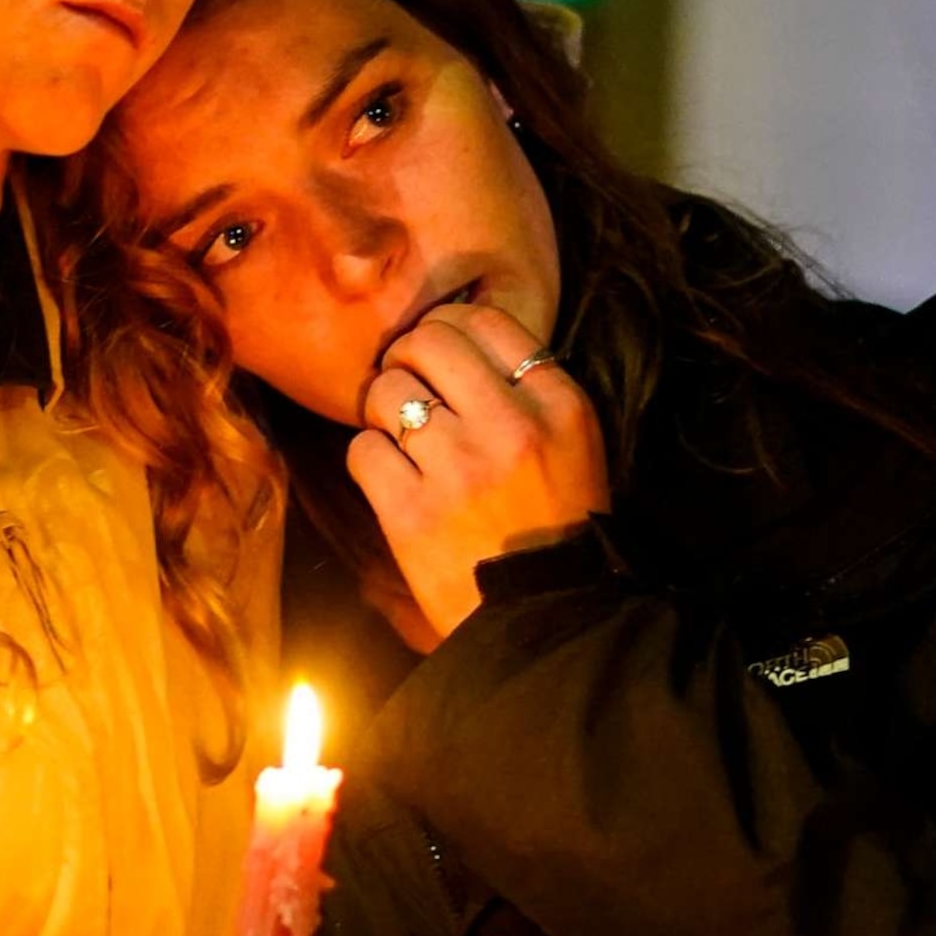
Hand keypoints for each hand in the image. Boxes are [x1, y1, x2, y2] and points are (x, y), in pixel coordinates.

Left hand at [349, 303, 607, 638]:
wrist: (548, 615)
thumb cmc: (556, 523)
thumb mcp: (572, 443)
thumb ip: (526, 389)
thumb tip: (451, 337)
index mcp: (559, 404)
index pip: (484, 320)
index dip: (449, 330)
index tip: (442, 360)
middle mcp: (512, 426)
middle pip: (428, 341)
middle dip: (407, 359)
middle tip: (409, 388)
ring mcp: (460, 469)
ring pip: (387, 391)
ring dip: (384, 412)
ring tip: (403, 441)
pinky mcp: (414, 513)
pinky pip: (363, 449)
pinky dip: (370, 461)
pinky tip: (393, 481)